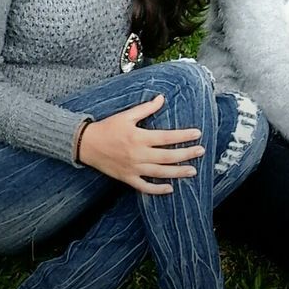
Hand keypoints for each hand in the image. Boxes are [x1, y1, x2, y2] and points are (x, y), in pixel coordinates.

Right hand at [77, 94, 205, 193]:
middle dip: (186, 154)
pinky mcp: (127, 178)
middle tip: (201, 151)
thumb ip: (146, 108)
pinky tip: (170, 188)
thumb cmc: (107, 128)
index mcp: (139, 137)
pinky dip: (157, 190)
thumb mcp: (126, 115)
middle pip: (167, 157)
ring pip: (160, 173)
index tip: (197, 134)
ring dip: (177, 172)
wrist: (87, 144)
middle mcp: (138, 154)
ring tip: (192, 170)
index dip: (183, 136)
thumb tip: (161, 98)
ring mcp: (133, 168)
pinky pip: (145, 187)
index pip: (166, 138)